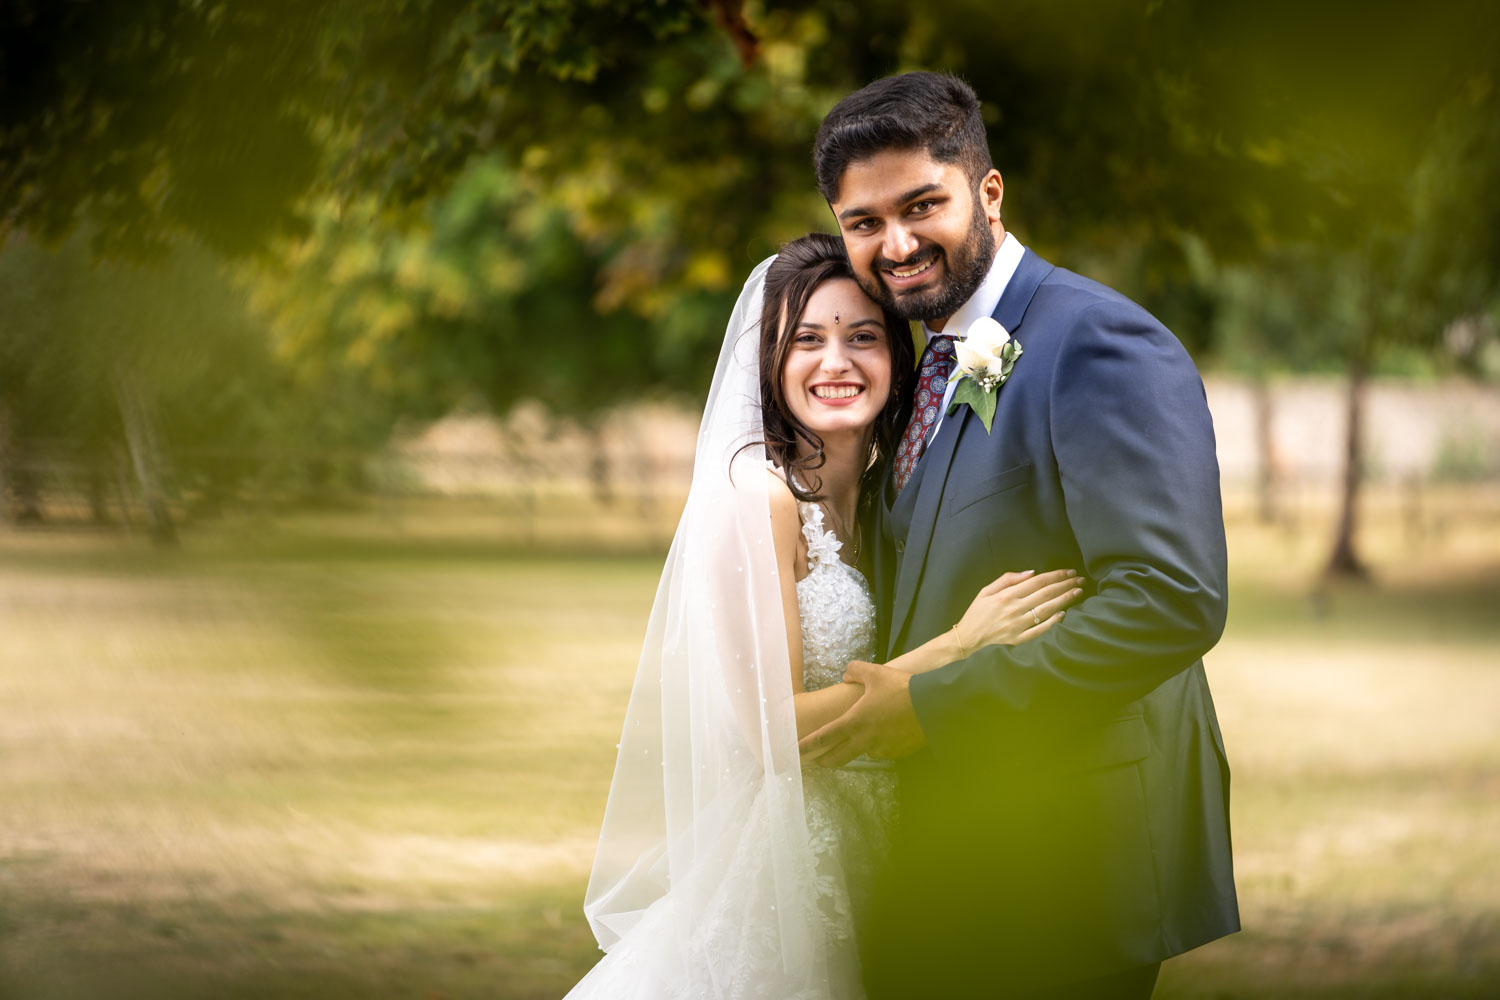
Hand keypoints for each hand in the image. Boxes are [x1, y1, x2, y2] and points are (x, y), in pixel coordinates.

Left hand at [798, 660, 925, 766]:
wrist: (932, 707)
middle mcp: (864, 740)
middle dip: (824, 759)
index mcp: (854, 722)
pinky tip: (886, 733)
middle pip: (837, 757)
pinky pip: (883, 751)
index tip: (794, 751)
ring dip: (856, 748)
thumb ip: (855, 670)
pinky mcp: (897, 753)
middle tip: (817, 760)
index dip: (807, 744)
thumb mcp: (875, 673)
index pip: (824, 736)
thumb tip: (846, 674)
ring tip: (860, 737)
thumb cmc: (900, 689)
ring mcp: (882, 749)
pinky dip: (879, 744)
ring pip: (862, 752)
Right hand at [953, 568, 1083, 653]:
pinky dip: (1052, 622)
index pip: (1037, 582)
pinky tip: (1063, 614)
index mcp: (1006, 595)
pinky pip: (1039, 630)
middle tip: (1080, 580)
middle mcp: (1014, 609)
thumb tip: (1032, 573)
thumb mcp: (986, 589)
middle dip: (1065, 585)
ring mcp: (1018, 625)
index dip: (1055, 575)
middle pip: (1045, 594)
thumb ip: (1008, 579)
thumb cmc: (977, 610)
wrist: (968, 636)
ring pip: (1046, 610)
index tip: (1069, 571)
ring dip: (1064, 600)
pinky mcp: (1019, 638)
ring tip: (1077, 593)